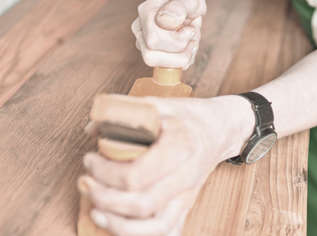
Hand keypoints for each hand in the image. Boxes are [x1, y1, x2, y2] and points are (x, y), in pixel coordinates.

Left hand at [79, 95, 253, 235]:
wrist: (219, 129)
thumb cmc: (189, 117)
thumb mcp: (158, 104)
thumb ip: (124, 112)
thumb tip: (92, 129)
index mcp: (180, 147)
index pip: (137, 174)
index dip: (105, 172)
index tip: (90, 159)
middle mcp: (186, 175)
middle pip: (142, 204)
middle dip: (105, 199)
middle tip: (86, 183)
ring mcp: (188, 194)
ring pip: (156, 226)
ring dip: (120, 226)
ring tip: (97, 212)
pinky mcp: (186, 204)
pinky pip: (169, 231)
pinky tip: (123, 227)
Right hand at [132, 0, 206, 69]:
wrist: (184, 1)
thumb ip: (179, 7)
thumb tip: (167, 20)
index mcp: (145, 12)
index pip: (153, 40)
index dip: (177, 40)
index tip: (190, 27)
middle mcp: (140, 29)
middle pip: (151, 57)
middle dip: (179, 51)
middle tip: (191, 34)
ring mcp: (143, 43)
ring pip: (160, 65)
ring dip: (183, 55)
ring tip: (190, 39)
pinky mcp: (153, 53)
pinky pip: (169, 67)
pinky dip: (185, 58)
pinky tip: (188, 45)